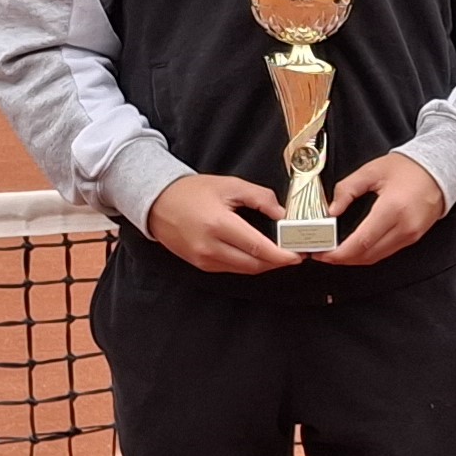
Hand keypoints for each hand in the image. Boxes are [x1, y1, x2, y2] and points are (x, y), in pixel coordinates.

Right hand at [145, 173, 299, 274]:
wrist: (157, 203)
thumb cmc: (192, 191)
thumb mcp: (229, 185)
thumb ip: (260, 198)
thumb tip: (282, 214)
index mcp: (218, 225)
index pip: (258, 248)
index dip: (282, 255)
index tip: (299, 254)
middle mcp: (210, 247)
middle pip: (254, 264)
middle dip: (278, 262)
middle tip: (295, 253)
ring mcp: (204, 260)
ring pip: (244, 270)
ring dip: (265, 264)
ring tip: (280, 253)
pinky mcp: (201, 265)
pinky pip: (232, 269)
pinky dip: (248, 264)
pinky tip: (258, 254)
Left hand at [321, 150, 447, 265]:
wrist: (439, 170)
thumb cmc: (408, 168)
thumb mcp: (371, 171)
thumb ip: (347, 189)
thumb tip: (332, 209)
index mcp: (392, 209)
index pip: (361, 242)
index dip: (339, 253)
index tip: (322, 253)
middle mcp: (403, 227)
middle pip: (367, 255)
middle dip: (342, 258)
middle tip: (323, 254)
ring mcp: (410, 235)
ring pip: (376, 257)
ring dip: (354, 259)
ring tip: (335, 252)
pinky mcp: (413, 238)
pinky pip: (386, 252)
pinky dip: (367, 253)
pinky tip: (355, 248)